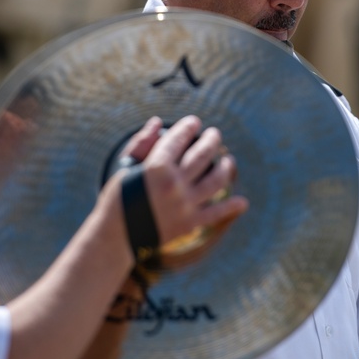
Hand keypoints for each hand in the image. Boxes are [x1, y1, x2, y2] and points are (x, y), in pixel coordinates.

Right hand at [118, 116, 247, 248]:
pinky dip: (231, 208)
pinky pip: (216, 213)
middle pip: (202, 155)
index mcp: (156, 167)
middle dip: (211, 140)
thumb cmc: (118, 197)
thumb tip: (157, 122)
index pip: (178, 139)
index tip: (194, 122)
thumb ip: (142, 143)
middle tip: (215, 134)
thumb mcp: (126, 166)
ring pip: (215, 181)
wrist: (116, 236)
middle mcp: (174, 184)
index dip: (188, 127)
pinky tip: (242, 202)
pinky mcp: (190, 224)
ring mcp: (185, 205)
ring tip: (228, 161)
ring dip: (225, 168)